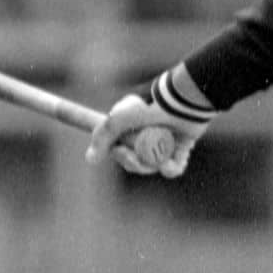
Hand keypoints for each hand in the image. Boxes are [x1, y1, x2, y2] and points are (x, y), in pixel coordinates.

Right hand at [87, 91, 202, 178]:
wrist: (182, 104)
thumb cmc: (149, 108)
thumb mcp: (118, 120)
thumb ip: (102, 137)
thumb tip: (90, 159)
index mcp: (131, 129)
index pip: (120, 152)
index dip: (120, 156)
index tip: (121, 150)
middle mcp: (146, 136)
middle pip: (135, 162)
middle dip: (135, 163)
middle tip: (137, 156)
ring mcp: (164, 144)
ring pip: (153, 166)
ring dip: (152, 165)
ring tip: (157, 158)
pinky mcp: (181, 149)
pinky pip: (173, 168)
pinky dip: (170, 169)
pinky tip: (169, 164)